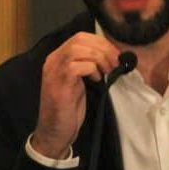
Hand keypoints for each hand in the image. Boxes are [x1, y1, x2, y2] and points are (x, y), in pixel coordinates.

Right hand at [32, 32, 119, 158]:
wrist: (54, 133)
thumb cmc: (68, 109)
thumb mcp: (79, 83)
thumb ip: (88, 67)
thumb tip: (111, 57)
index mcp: (57, 58)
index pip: (80, 37)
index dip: (101, 42)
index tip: (115, 54)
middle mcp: (53, 61)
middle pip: (80, 39)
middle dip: (103, 48)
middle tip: (115, 63)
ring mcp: (54, 72)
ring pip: (79, 49)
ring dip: (99, 58)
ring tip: (108, 71)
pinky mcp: (59, 84)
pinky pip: (78, 66)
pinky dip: (92, 70)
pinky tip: (97, 80)